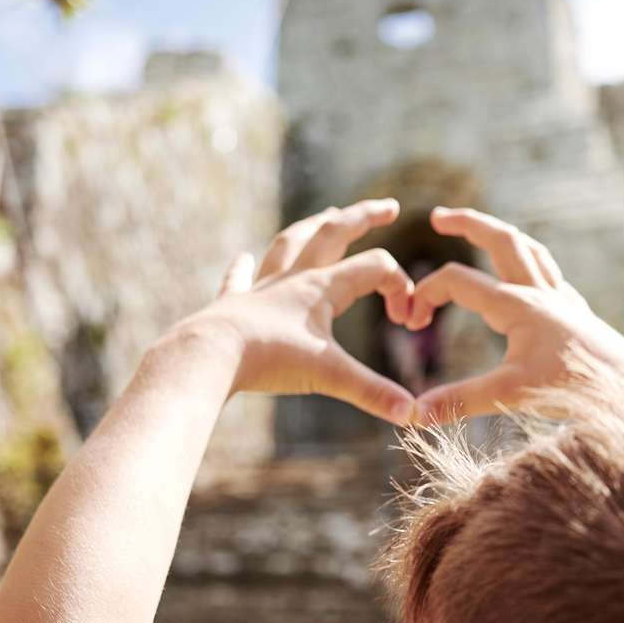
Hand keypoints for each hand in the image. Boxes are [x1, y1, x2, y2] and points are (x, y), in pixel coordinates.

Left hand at [177, 199, 418, 424]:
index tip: (407, 320)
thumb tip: (413, 415)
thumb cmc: (270, 359)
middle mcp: (293, 277)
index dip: (400, 288)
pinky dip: (243, 268)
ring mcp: (261, 287)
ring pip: (292, 243)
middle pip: (334, 233)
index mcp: (322, 287)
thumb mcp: (330, 376)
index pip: (374, 269)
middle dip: (364, 218)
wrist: (210, 354)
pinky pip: (240, 278)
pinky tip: (243, 258)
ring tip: (328, 214)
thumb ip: (373, 393)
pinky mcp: (233, 304)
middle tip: (389, 207)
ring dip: (313, 227)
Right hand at [408, 207, 623, 422]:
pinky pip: (551, 274)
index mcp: (517, 305)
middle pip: (500, 239)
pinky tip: (530, 276)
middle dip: (468, 223)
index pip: (458, 282)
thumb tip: (414, 415)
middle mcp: (541, 293)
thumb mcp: (510, 395)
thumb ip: (460, 401)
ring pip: (530, 250)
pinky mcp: (578, 313)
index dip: (426, 294)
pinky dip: (532, 264)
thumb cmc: (573, 390)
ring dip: (502, 235)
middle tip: (438, 216)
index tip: (411, 321)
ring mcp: (563, 300)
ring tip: (481, 231)